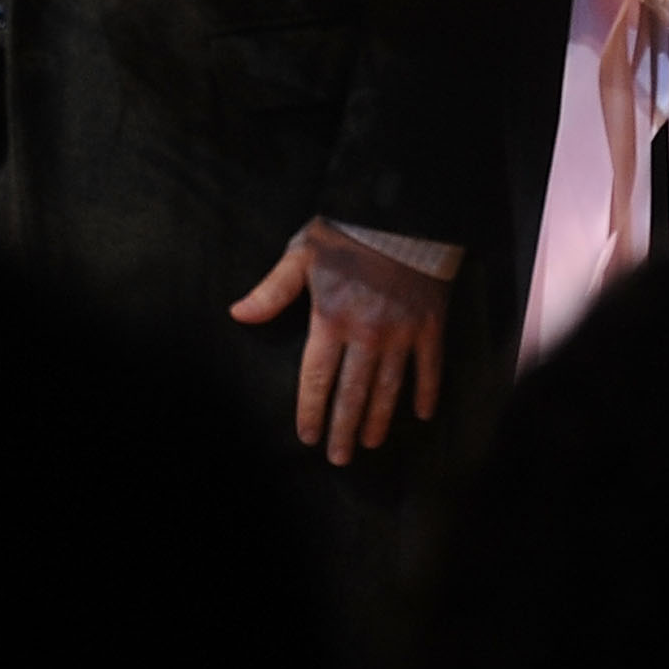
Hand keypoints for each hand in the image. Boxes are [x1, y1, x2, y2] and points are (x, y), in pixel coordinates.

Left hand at [230, 218, 450, 465]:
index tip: (308, 437)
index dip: (311, 411)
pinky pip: (430, 367)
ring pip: (388, 388)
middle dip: (343, 429)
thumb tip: (237, 314)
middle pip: (352, 393)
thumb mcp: (302, 252)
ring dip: (378, 419)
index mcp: (331, 318)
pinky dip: (427, 392)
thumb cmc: (349, 231)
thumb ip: (272, 289)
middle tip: (339, 458)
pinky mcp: (431, 324)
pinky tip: (421, 415)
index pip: (317, 378)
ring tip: (369, 444)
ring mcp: (402, 332)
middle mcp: (366, 334)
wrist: (406, 210)